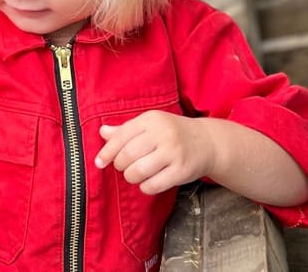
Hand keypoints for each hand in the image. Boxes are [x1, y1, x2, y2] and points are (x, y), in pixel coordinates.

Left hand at [95, 111, 214, 194]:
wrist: (208, 142)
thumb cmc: (172, 133)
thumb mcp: (150, 125)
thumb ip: (126, 130)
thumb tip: (102, 132)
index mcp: (151, 120)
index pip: (121, 136)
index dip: (107, 152)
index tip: (99, 162)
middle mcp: (163, 134)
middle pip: (128, 155)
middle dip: (120, 165)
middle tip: (123, 167)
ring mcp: (174, 153)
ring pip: (139, 171)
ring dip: (131, 177)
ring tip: (134, 174)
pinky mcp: (183, 171)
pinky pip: (154, 185)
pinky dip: (145, 187)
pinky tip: (148, 182)